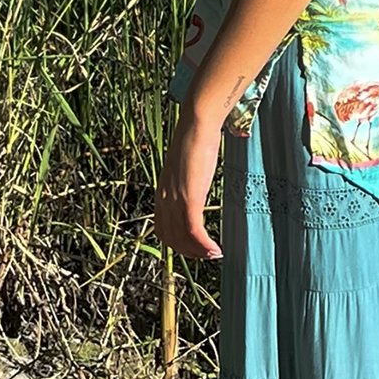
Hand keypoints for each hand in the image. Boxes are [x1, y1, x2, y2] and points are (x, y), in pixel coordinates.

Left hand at [154, 109, 223, 259]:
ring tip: (214, 254)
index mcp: (163, 192)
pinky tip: (216, 248)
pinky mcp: (189, 198)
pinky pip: (194, 231)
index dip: (178, 243)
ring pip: (182, 238)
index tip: (195, 246)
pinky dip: (204, 245)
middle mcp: (164, 199)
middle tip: (207, 254)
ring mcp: (175, 199)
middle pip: (171, 238)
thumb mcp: (187, 165)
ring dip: (198, 252)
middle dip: (189, 251)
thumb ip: (188, 178)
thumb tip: (197, 180)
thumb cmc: (195, 138)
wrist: (197, 124)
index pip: (163, 229)